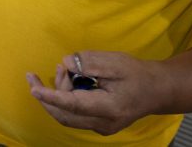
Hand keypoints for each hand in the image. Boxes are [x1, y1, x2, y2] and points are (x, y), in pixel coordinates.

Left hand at [26, 50, 163, 135]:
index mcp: (109, 108)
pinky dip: (65, 99)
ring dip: (58, 95)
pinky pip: (73, 115)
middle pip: (64, 115)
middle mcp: (103, 124)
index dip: (51, 96)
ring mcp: (100, 128)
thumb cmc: (138, 74)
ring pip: (67, 116)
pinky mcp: (98, 125)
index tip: (33, 89)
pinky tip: (70, 81)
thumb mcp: (115, 62)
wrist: (157, 91)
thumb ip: (89, 62)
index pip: (73, 105)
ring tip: (64, 70)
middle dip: (48, 95)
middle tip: (52, 70)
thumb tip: (65, 64)